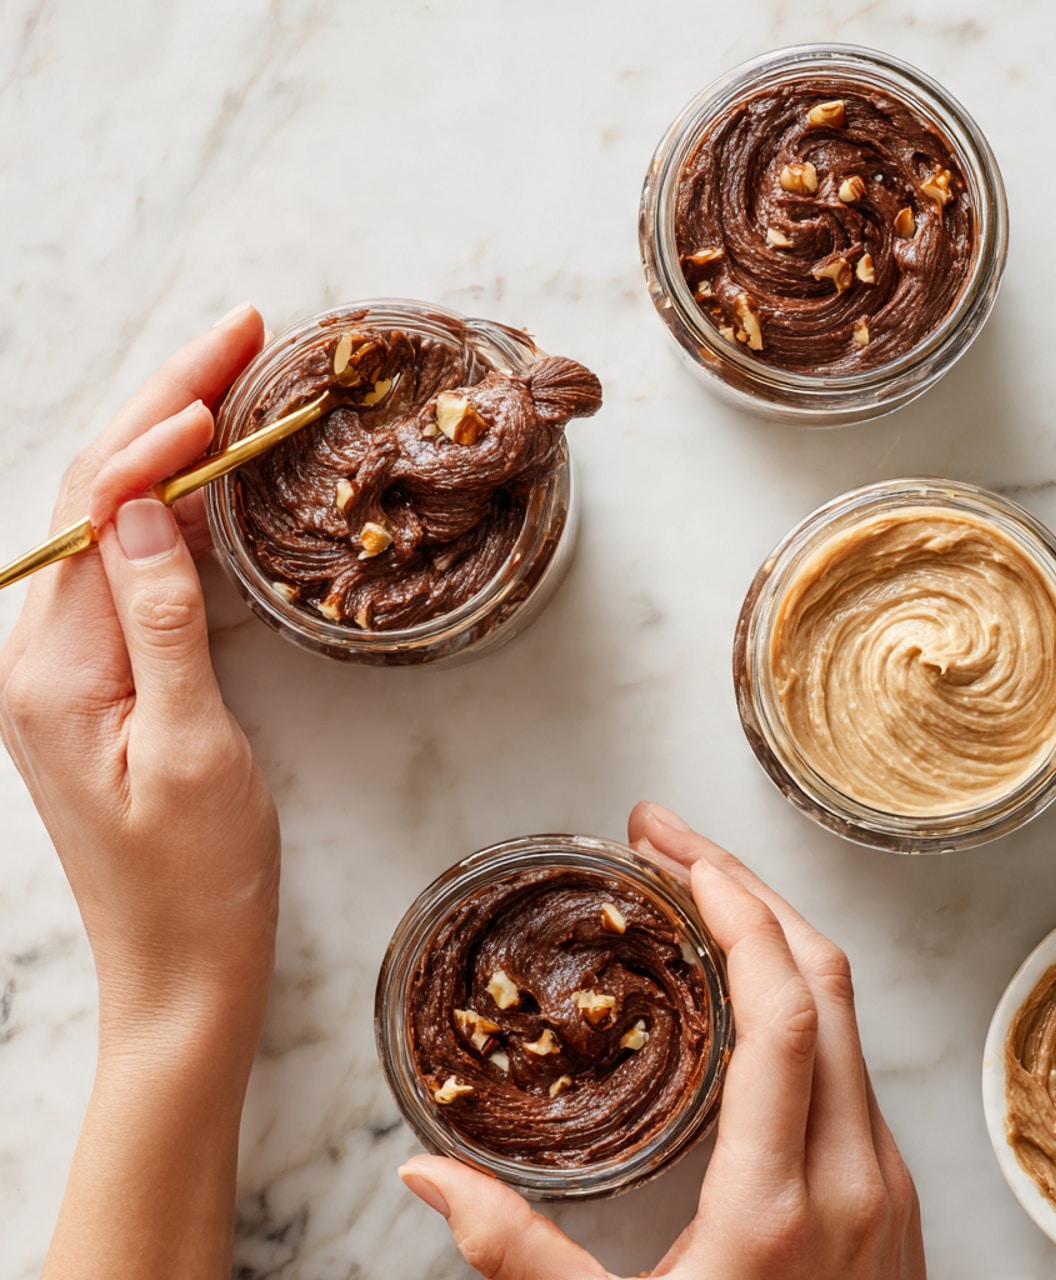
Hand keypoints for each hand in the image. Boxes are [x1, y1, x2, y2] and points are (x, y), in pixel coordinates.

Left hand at [0, 305, 282, 1277]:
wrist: (180, 967)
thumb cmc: (194, 878)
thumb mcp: (190, 750)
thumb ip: (161, 623)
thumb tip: (144, 506)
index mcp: (52, 667)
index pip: (98, 507)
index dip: (160, 431)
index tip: (231, 378)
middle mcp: (42, 652)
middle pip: (94, 492)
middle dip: (163, 403)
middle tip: (240, 331)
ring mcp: (68, 664)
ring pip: (111, 519)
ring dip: (167, 440)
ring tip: (232, 377)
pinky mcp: (102, 679)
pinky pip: (130, 564)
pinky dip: (172, 504)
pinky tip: (210, 473)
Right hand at [399, 801, 925, 1279]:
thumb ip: (516, 1257)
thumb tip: (426, 1175)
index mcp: (786, 1204)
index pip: (785, 1005)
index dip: (731, 905)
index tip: (668, 847)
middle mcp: (859, 1175)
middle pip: (824, 977)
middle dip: (745, 887)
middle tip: (664, 840)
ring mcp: (888, 1183)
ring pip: (846, 1010)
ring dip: (773, 932)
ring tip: (690, 891)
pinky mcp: (891, 1195)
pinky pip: (850, 1057)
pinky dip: (795, 993)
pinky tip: (736, 984)